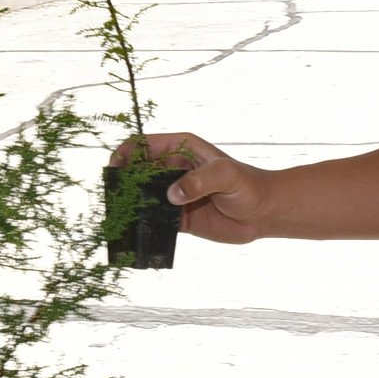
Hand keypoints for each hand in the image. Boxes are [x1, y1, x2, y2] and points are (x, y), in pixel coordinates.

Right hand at [112, 133, 276, 244]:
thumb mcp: (226, 175)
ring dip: (130, 205)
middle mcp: (172, 170)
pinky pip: (153, 220)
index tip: (115, 169)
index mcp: (180, 149)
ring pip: (142, 197)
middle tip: (115, 198)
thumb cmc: (249, 186)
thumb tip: (171, 195)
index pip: (143, 145)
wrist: (264, 213)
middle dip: (122, 182)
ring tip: (119, 216)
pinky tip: (135, 231)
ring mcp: (173, 194)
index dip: (125, 154)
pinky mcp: (177, 218)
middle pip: (136, 172)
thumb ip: (199, 181)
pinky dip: (142, 225)